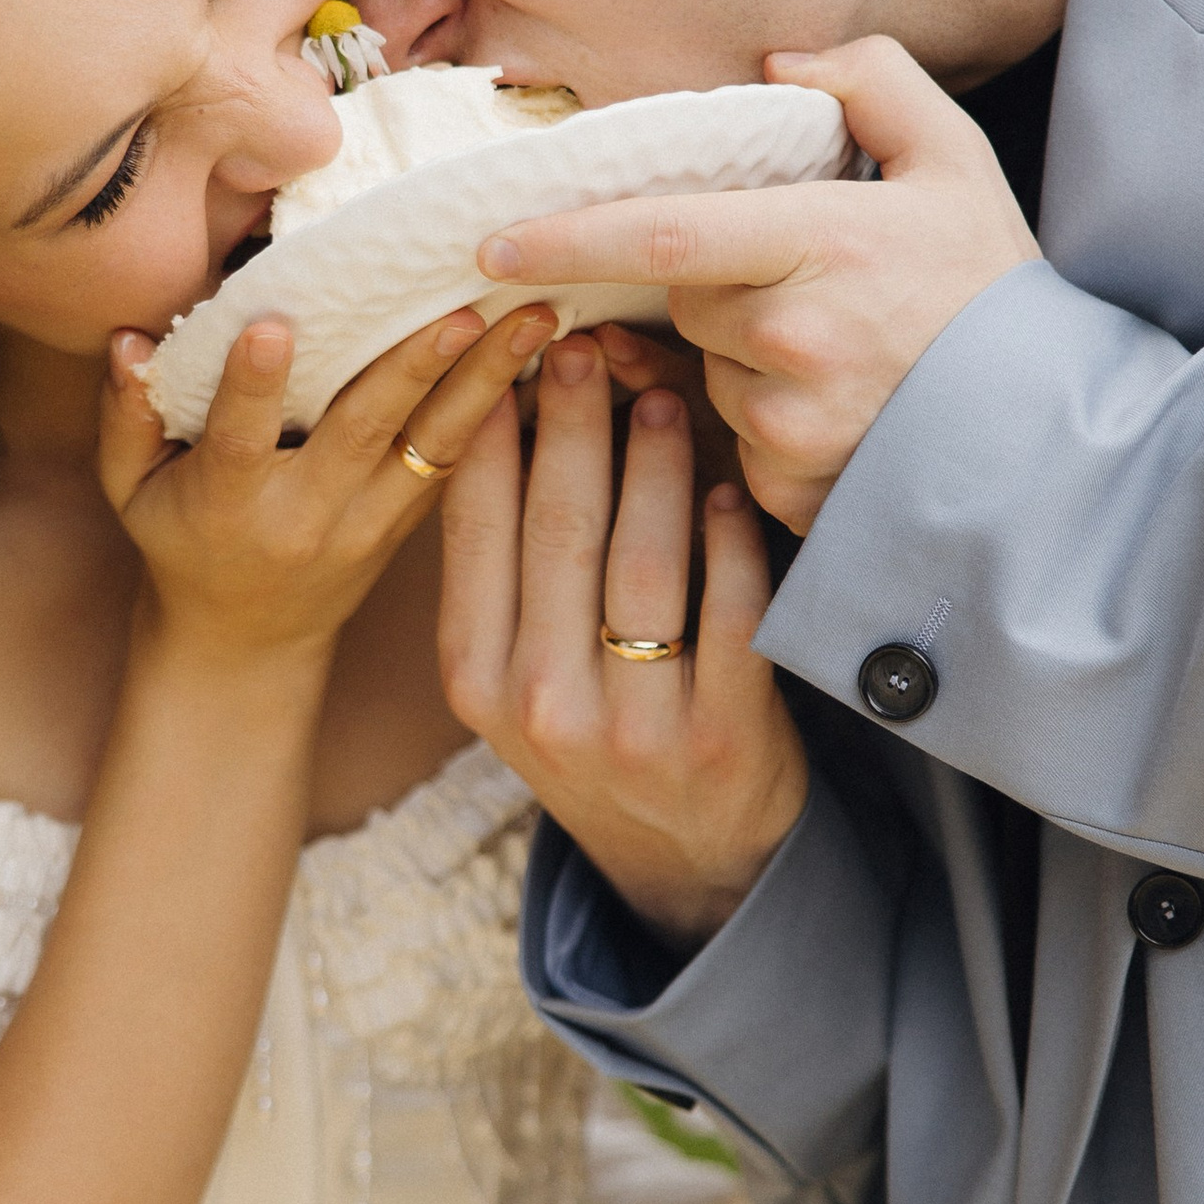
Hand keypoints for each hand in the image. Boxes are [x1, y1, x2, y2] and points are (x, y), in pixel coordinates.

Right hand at [100, 301, 557, 669]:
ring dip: (489, 380)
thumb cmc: (181, 540)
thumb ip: (125, 415)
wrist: (246, 641)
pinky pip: (459, 463)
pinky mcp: (410, 525)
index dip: (253, 386)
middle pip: (364, 432)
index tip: (275, 325)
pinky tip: (545, 355)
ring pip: (433, 446)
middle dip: (416, 366)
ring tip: (538, 318)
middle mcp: (308, 513)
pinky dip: (502, 408)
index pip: (240, 440)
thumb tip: (129, 339)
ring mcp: (369, 524)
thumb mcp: (131, 489)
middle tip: (466, 305)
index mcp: (230, 503)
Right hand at [440, 330, 809, 950]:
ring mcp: (632, 726)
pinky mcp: (721, 735)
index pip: (474, 526)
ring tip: (662, 397)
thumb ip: (511, 566)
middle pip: (558, 529)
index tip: (512, 349)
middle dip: (575, 421)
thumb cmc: (594, 730)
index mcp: (474, 677)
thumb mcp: (517, 671)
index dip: (494, 427)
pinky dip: (730, 541)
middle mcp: (540, 704)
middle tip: (589, 343)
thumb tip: (508, 408)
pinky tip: (727, 491)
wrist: (684, 860)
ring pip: (642, 561)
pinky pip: (727, 613)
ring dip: (655, 464)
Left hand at [475, 35, 1039, 530]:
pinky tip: (843, 414)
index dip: (567, 238)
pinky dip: (771, 428)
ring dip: (744, 362)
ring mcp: (791, 424)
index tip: (492, 241)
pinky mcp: (793, 490)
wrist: (1062, 431)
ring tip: (841, 357)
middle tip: (799, 285)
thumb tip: (779, 61)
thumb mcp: (956, 160)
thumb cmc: (1000, 290)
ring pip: (709, 377)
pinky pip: (740, 446)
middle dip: (715, 289)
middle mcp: (795, 339)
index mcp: (823, 244)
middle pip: (685, 301)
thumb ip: (872, 82)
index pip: (662, 236)